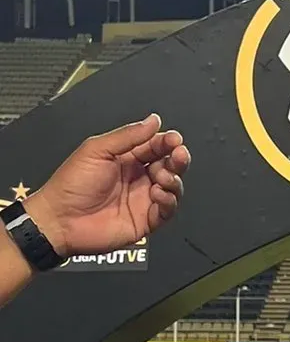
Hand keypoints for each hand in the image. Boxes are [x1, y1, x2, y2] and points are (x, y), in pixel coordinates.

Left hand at [25, 116, 189, 258]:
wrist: (60, 219)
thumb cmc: (71, 185)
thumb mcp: (97, 150)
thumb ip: (127, 136)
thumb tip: (153, 121)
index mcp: (126, 158)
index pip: (155, 146)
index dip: (168, 142)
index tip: (174, 139)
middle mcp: (138, 178)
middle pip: (170, 165)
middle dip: (178, 159)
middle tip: (178, 155)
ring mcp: (143, 199)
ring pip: (173, 187)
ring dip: (174, 179)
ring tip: (162, 177)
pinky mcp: (146, 220)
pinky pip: (168, 210)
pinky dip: (169, 200)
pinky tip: (158, 194)